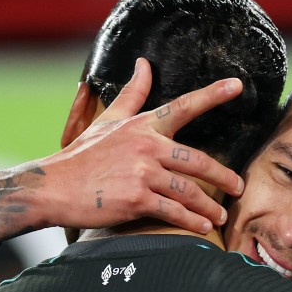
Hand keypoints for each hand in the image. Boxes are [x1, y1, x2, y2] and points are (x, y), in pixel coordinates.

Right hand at [0, 57, 244, 242]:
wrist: (53, 187)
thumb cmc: (81, 156)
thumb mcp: (107, 120)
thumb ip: (132, 94)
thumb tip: (144, 64)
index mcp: (142, 126)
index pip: (183, 106)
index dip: (213, 95)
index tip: (238, 85)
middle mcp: (146, 146)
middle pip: (198, 161)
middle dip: (223, 176)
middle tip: (238, 187)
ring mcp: (142, 173)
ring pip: (188, 190)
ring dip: (208, 206)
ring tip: (219, 215)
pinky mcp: (137, 199)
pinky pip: (173, 211)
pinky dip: (191, 221)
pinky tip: (202, 227)